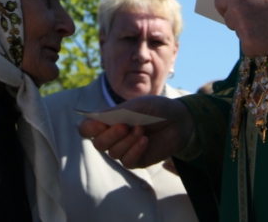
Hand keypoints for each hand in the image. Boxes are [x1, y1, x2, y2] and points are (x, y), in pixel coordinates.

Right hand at [78, 96, 193, 168]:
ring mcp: (125, 149)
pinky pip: (127, 161)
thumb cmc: (157, 109)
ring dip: (126, 141)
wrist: (180, 120)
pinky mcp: (137, 160)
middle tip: (125, 125)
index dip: (89, 128)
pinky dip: (135, 150)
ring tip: (141, 129)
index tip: (99, 123)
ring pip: (113, 153)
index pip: (87, 128)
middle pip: (98, 144)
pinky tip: (145, 140)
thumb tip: (96, 118)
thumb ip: (117, 112)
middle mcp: (114, 136)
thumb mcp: (137, 105)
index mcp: (110, 120)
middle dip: (110, 135)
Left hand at [214, 0, 267, 55]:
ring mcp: (241, 29)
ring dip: (253, 35)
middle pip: (229, 21)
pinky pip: (249, 49)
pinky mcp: (249, 46)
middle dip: (241, 23)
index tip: (232, 12)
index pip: (219, 3)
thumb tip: (238, 7)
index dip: (227, 8)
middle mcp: (235, 10)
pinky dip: (260, 47)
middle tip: (261, 22)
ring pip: (241, 35)